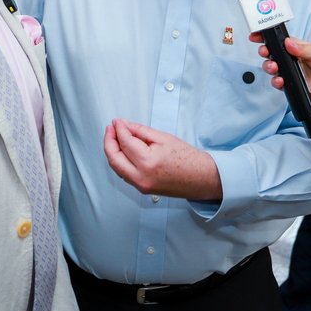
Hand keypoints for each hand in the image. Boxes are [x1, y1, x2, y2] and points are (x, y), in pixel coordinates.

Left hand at [103, 118, 220, 200]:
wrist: (202, 178)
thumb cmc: (188, 159)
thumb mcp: (163, 138)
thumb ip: (140, 131)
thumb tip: (123, 126)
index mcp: (147, 162)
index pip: (125, 142)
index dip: (118, 129)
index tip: (117, 121)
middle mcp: (141, 177)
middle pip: (114, 158)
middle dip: (109, 141)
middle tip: (111, 128)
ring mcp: (140, 186)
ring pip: (117, 167)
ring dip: (112, 151)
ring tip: (115, 137)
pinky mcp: (142, 189)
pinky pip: (124, 174)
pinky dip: (120, 161)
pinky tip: (123, 150)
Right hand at [251, 32, 310, 109]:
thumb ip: (303, 48)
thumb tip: (288, 42)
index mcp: (299, 48)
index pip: (280, 40)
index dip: (267, 37)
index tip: (258, 35)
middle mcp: (292, 59)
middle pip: (272, 53)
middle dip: (264, 51)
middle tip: (265, 51)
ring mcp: (290, 72)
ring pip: (271, 67)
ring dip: (268, 66)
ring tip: (274, 67)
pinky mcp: (290, 84)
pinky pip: (277, 82)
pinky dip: (275, 81)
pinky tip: (280, 80)